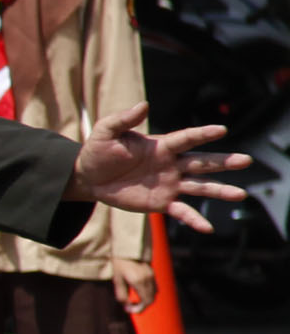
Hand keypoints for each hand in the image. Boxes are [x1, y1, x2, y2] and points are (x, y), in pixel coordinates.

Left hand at [71, 104, 246, 231]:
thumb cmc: (99, 151)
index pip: (186, 138)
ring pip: (200, 187)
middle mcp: (171, 164)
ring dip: (220, 191)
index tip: (222, 129)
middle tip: (246, 161)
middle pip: (202, 162)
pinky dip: (194, 220)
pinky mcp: (161, 202)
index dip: (203, 134)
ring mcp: (169, 184)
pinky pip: (182, 211)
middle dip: (224, 162)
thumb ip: (123, 119)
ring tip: (240, 194)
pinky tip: (208, 228)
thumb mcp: (106, 132)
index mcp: (161, 145)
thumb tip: (143, 105)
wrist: (88, 178)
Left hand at [119, 263, 158, 314]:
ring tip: (134, 301)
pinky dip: (148, 294)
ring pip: (154, 294)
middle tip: (131, 308)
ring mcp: (151, 276)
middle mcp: (148, 279)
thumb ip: (121, 293)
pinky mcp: (152, 273)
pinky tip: (139, 293)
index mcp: (139, 282)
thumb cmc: (119, 263)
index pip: (145, 301)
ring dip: (146, 300)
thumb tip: (125, 305)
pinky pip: (154, 287)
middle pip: (151, 299)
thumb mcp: (117, 279)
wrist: (127, 249)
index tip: (128, 310)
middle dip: (142, 306)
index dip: (138, 309)